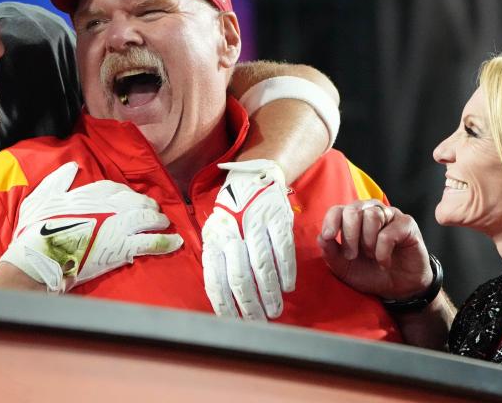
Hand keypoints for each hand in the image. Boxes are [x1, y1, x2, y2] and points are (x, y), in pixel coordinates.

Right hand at [0, 162, 182, 291]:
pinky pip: (150, 242)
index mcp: (89, 193)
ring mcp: (117, 226)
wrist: (38, 258)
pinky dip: (166, 242)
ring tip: (164, 224)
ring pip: (146, 218)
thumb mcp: (41, 197)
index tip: (130, 198)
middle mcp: (107, 206)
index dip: (126, 193)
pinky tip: (176, 242)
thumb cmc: (34, 230)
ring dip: (158, 221)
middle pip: (135, 201)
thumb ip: (58, 181)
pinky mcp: (122, 247)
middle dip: (146, 206)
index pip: (115, 188)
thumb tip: (71, 166)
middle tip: (153, 211)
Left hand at [201, 159, 295, 319]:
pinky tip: (288, 287)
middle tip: (259, 322)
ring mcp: (255, 224)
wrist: (253, 178)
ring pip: (262, 266)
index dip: (225, 305)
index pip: (215, 280)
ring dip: (270, 293)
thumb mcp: (217, 234)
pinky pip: (283, 250)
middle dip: (250, 305)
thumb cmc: (233, 215)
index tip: (235, 323)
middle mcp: (232, 232)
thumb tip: (223, 302)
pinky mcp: (277, 218)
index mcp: (213, 240)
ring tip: (274, 310)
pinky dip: (286, 272)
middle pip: (239, 276)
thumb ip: (219, 262)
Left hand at [318, 200, 431, 300]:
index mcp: (353, 219)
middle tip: (351, 256)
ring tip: (371, 257)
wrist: (397, 289)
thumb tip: (321, 237)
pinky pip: (389, 232)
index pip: (337, 210)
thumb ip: (331, 253)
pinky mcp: (407, 224)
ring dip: (368, 242)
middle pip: (353, 210)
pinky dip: (383, 251)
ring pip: (372, 216)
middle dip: (349, 235)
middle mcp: (370, 212)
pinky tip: (384, 262)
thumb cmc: (370, 273)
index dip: (330, 221)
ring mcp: (390, 215)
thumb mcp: (344, 268)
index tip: (329, 237)